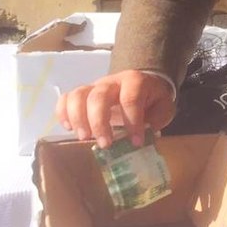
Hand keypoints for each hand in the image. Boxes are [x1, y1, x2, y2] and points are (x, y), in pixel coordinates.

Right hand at [56, 70, 175, 148]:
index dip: (132, 122)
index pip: (130, 99)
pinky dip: (63, 113)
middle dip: (99, 123)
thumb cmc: (152, 100)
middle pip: (98, 96)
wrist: (141, 85)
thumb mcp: (163, 107)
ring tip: (84, 138)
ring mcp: (94, 86)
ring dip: (78, 119)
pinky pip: (66, 98)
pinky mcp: (83, 94)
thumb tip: (146, 133)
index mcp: (135, 82)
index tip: (135, 142)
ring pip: (78, 95)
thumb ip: (158, 118)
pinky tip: (69, 129)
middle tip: (105, 144)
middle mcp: (112, 82)